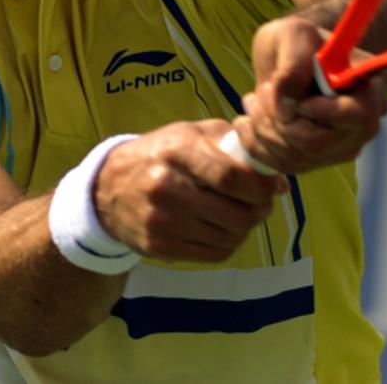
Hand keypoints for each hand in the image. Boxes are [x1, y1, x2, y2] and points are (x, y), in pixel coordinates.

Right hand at [93, 119, 286, 261]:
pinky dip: (228, 243)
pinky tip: (223, 228)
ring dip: (245, 228)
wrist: (107, 188)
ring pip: (229, 237)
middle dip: (260, 210)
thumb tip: (278, 181)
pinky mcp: (159, 247)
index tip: (271, 185)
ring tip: (241, 213)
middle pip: (236, 213)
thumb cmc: (160, 154)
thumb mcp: (190, 134)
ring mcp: (162, 221)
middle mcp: (167, 186)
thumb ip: (235, 147)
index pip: (231, 176)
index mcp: (178, 150)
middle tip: (262, 203)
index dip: (261, 186)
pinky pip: (213, 253)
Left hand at [232, 15, 386, 174]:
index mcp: (369, 91)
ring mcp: (339, 148)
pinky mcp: (315, 160)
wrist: (287, 58)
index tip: (298, 97)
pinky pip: (281, 165)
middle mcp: (361, 127)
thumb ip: (294, 65)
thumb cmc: (298, 41)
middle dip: (279, 120)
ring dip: (263, 128)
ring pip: (295, 157)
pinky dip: (256, 144)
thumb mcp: (294, 35)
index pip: (359, 116)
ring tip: (253, 99)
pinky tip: (248, 120)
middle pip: (317, 144)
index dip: (322, 111)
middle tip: (262, 90)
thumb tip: (288, 109)